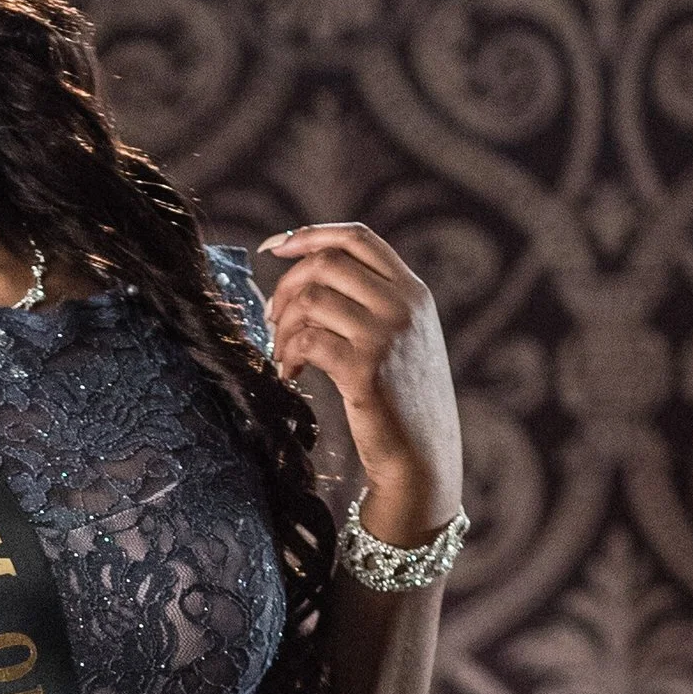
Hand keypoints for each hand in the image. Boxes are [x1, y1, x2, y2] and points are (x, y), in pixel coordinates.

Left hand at [256, 221, 463, 542]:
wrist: (421, 458)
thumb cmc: (401, 402)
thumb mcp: (402, 340)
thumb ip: (371, 305)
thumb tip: (306, 280)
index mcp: (413, 291)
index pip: (357, 237)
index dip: (309, 235)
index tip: (273, 248)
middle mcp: (404, 305)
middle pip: (325, 263)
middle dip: (285, 288)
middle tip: (271, 320)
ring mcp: (387, 334)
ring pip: (312, 299)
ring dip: (283, 326)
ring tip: (282, 354)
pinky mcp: (366, 368)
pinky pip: (307, 340)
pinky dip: (287, 355)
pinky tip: (290, 375)